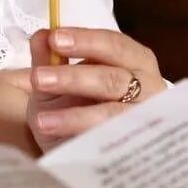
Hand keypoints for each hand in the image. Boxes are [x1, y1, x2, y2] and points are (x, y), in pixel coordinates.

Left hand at [27, 28, 166, 151]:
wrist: (77, 150)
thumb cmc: (73, 107)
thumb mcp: (54, 84)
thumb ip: (47, 59)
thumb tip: (40, 36)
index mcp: (135, 60)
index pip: (114, 45)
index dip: (86, 40)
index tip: (55, 38)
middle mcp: (148, 87)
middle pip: (114, 78)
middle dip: (74, 77)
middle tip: (39, 77)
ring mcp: (144, 120)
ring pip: (112, 113)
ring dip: (75, 115)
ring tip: (40, 120)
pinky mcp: (134, 148)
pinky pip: (109, 143)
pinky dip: (81, 138)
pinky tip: (55, 134)